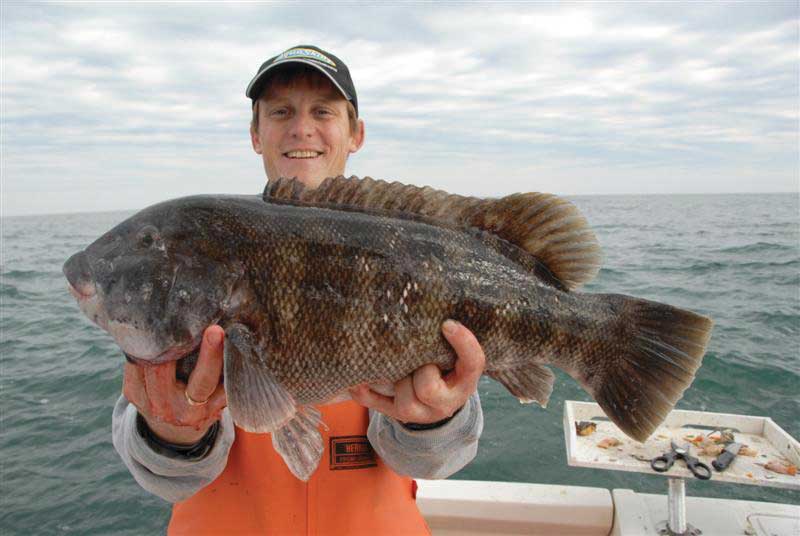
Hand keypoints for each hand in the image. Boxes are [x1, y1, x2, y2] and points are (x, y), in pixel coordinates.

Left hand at [122, 325, 227, 444]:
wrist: (176, 426)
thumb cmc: (207, 400)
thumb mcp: (220, 395)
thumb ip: (226, 371)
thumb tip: (233, 333)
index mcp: (200, 410)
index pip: (205, 379)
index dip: (211, 355)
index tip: (216, 330)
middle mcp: (172, 409)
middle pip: (165, 369)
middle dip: (174, 342)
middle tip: (180, 315)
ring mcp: (148, 402)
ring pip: (147, 364)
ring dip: (155, 341)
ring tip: (165, 318)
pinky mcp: (132, 393)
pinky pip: (134, 363)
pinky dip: (142, 347)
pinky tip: (151, 332)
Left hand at [349, 320, 484, 424]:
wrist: (438, 402)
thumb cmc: (448, 368)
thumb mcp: (457, 357)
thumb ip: (448, 340)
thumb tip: (428, 306)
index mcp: (466, 381)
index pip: (473, 362)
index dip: (463, 343)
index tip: (447, 323)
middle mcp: (446, 402)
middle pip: (428, 387)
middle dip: (420, 369)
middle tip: (418, 357)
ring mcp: (421, 413)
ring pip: (404, 399)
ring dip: (398, 379)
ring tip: (400, 367)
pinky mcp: (397, 415)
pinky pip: (377, 404)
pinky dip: (364, 392)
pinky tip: (356, 379)